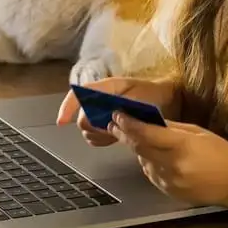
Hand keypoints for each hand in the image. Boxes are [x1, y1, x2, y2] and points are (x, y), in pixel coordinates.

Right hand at [56, 77, 177, 147]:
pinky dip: (101, 140)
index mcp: (105, 87)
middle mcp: (99, 99)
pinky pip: (94, 137)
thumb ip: (121, 106)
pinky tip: (114, 137)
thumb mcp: (140, 97)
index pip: (78, 94)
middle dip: (95, 127)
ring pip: (87, 129)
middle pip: (82, 118)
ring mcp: (102, 112)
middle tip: (113, 128)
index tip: (62, 121)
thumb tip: (106, 118)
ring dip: (99, 135)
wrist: (166, 100)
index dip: (67, 107)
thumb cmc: (154, 95)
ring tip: (116, 133)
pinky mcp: (106, 124)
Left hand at [109, 113, 227, 206]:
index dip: (129, 124)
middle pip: (139, 148)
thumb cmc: (220, 152)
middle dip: (124, 135)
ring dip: (138, 149)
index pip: (146, 133)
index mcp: (181, 146)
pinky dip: (148, 162)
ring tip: (138, 138)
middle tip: (114, 124)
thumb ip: (171, 128)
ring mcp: (169, 181)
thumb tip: (148, 120)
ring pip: (143, 161)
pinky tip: (155, 156)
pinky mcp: (168, 192)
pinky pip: (151, 174)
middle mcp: (172, 165)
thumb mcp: (197, 132)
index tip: (118, 115)